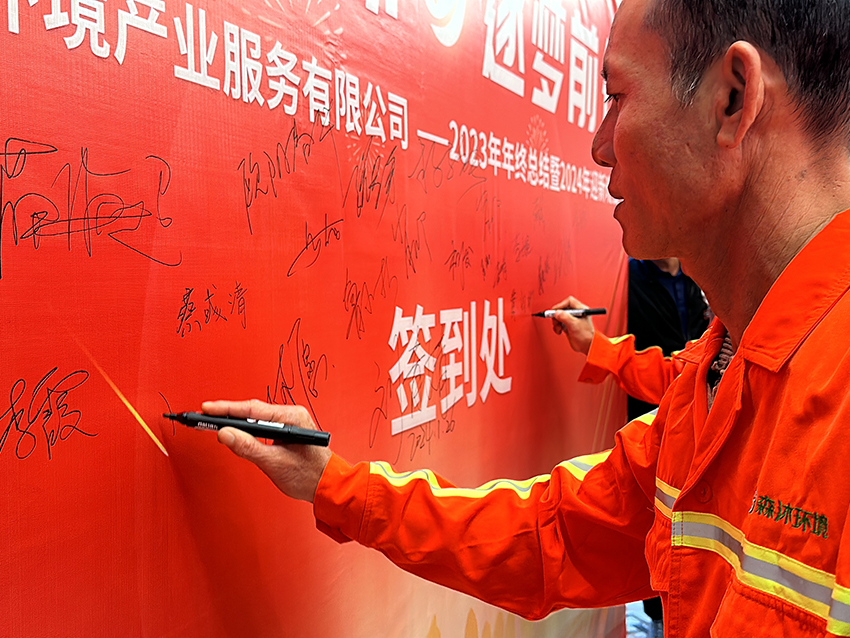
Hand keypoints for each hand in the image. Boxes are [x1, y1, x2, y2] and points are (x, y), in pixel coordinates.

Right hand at [202, 399, 331, 502]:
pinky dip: (246, 428)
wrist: (326, 486)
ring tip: (213, 422)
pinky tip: (234, 430)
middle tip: (203, 417)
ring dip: (236, 421)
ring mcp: (289, 422)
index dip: (226, 409)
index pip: (252, 409)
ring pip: (256, 417)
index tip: (207, 409)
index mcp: (291, 417)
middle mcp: (291, 415)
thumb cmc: (309, 475)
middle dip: (227, 414)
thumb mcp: (274, 463)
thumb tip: (225, 434)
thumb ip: (248, 447)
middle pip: (252, 411)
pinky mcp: (286, 431)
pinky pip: (262, 425)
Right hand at [550, 296, 594, 354]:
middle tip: (555, 321)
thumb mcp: (575, 325)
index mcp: (581, 310)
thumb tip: (556, 313)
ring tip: (558, 328)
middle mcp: (577, 313)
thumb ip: (565, 317)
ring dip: (556, 322)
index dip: (561, 305)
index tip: (555, 311)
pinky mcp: (568, 326)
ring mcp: (572, 320)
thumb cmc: (586, 336)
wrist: (587, 347)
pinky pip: (559, 323)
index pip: (569, 302)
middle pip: (562, 308)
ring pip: (559, 316)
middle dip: (557, 315)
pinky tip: (559, 331)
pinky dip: (557, 327)